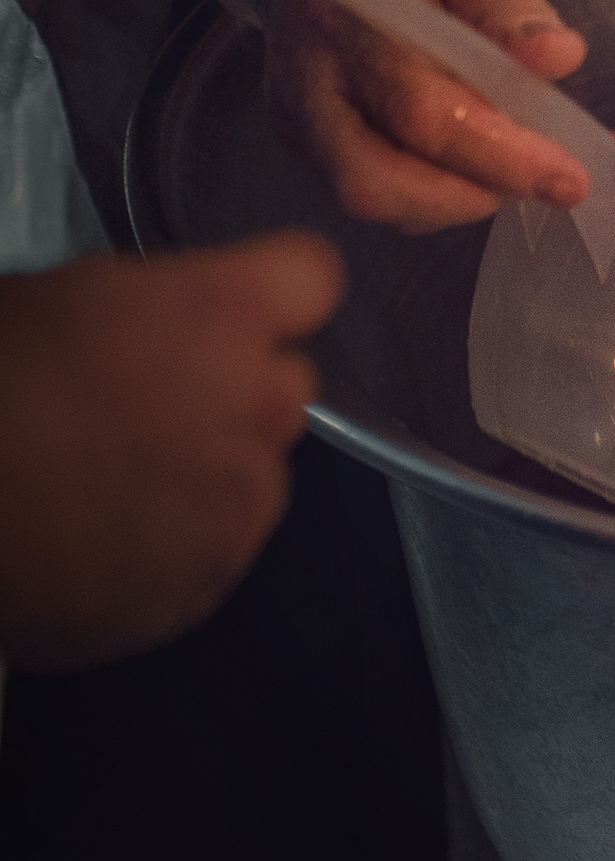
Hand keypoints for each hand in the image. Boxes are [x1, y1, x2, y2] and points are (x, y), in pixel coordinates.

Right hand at [0, 234, 343, 669]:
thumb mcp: (58, 297)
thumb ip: (147, 305)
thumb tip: (160, 325)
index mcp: (221, 314)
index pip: (310, 278)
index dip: (273, 290)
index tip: (233, 309)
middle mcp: (259, 406)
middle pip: (289, 385)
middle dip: (239, 389)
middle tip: (151, 403)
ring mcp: (242, 503)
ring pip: (258, 473)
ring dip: (211, 472)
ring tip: (113, 484)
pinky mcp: (212, 582)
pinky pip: (217, 549)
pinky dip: (178, 543)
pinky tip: (103, 539)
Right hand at [263, 0, 589, 230]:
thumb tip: (558, 58)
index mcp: (348, 10)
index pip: (420, 110)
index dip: (498, 155)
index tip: (568, 177)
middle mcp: (306, 74)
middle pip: (373, 179)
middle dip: (468, 194)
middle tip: (540, 178)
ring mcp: (294, 114)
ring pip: (366, 197)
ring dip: (450, 199)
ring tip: (507, 161)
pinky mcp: (297, 138)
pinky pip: (364, 191)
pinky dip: (426, 194)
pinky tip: (466, 160)